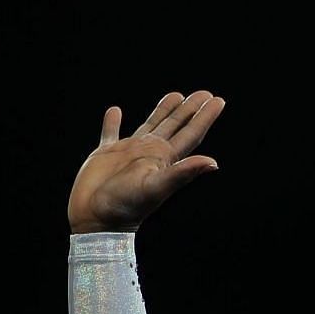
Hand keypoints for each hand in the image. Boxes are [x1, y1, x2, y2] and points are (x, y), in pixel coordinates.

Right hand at [68, 91, 225, 233]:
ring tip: (175, 95)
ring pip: (150, 125)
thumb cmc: (126, 206)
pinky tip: (115, 111)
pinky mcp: (105, 154)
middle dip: (189, 109)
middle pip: (175, 125)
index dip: (204, 117)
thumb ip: (183, 173)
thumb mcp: (157, 187)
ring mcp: (128, 152)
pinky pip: (110, 132)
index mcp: (164, 158)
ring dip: (162, 111)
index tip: (217, 100)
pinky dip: (112, 122)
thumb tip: (214, 162)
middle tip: (204, 93)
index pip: (190, 133)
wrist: (96, 219)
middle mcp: (150, 153)